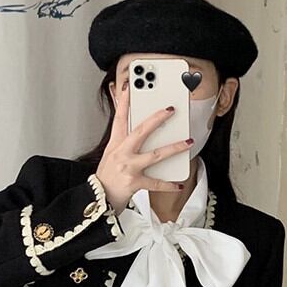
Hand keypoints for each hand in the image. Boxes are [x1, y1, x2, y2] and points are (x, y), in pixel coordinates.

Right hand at [95, 82, 193, 214]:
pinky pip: (156, 183)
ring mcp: (128, 167)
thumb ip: (120, 141)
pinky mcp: (134, 182)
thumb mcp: (109, 155)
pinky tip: (178, 184)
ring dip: (174, 148)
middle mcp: (121, 153)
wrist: (98, 200)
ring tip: (188, 142)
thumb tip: (129, 129)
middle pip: (141, 131)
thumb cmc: (106, 178)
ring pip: (155, 154)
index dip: (123, 102)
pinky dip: (168, 185)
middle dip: (157, 119)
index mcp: (115, 145)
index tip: (129, 87)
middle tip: (171, 109)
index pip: (119, 119)